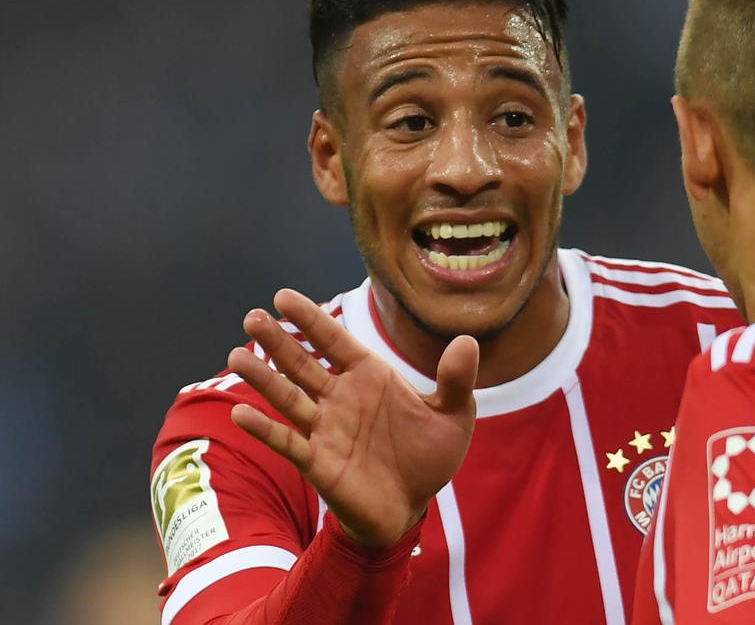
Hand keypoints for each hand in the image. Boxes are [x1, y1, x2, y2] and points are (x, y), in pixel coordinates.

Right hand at [227, 288, 477, 547]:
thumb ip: (456, 381)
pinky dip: (264, 428)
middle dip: (278, 340)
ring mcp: (326, 428)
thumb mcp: (454, 416)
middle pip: (303, 362)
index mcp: (370, 377)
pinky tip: (241, 413)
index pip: (335, 341)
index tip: (283, 296)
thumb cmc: (429, 456)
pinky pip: (287, 441)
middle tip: (252, 317)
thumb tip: (467, 341)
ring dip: (262, 377)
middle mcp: (341, 397)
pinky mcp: (318, 462)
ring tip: (236, 354)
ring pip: (288, 397)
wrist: (413, 507)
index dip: (311, 319)